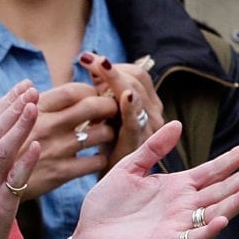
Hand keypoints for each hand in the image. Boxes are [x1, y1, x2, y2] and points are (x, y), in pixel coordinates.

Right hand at [0, 81, 40, 238]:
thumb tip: (3, 132)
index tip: (24, 85)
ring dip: (18, 126)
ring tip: (33, 106)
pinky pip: (13, 179)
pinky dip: (25, 161)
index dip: (6, 101)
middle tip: (31, 87)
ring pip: (2, 148)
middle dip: (13, 105)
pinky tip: (37, 147)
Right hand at [22, 82, 114, 198]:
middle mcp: (46, 127)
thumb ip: (14, 102)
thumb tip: (28, 83)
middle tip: (109, 113)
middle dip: (109, 106)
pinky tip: (94, 158)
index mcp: (33, 110)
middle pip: (92, 106)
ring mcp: (55, 150)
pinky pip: (95, 162)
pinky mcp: (60, 174)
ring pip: (100, 134)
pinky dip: (100, 158)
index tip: (92, 97)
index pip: (72, 90)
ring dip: (108, 133)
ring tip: (103, 135)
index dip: (89, 91)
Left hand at [65, 121, 238, 238]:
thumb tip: (177, 123)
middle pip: (219, 191)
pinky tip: (222, 219)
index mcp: (176, 186)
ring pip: (214, 212)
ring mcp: (178, 224)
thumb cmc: (107, 203)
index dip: (229, 161)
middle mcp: (183, 205)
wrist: (87, 235)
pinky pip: (194, 237)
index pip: (210, 172)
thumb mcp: (128, 168)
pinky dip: (209, 230)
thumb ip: (153, 148)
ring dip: (235, 203)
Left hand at [81, 52, 162, 167]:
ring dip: (116, 79)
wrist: (105, 179)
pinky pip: (135, 121)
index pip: (136, 73)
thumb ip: (100, 89)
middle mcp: (151, 113)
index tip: (87, 59)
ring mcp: (148, 127)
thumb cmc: (102, 144)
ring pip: (136, 93)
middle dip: (111, 68)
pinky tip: (123, 96)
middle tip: (88, 60)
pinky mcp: (138, 143)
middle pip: (136, 79)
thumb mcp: (100, 112)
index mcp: (145, 102)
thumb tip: (91, 60)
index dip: (113, 64)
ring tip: (101, 66)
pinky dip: (130, 106)